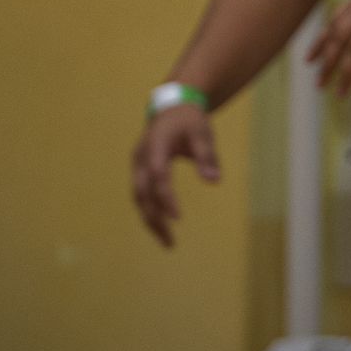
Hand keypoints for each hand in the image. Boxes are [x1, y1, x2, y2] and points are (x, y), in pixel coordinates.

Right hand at [131, 103, 218, 248]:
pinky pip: (141, 195)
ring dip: (150, 220)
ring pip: (138, 198)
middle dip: (154, 219)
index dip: (166, 198)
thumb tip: (214, 181)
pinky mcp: (139, 170)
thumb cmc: (190, 120)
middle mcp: (140, 157)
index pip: (158, 176)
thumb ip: (207, 156)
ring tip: (167, 242)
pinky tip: (162, 227)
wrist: (171, 107)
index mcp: (155, 146)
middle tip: (170, 243)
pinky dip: (150, 212)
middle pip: (142, 194)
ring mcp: (136, 164)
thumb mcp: (203, 133)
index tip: (178, 218)